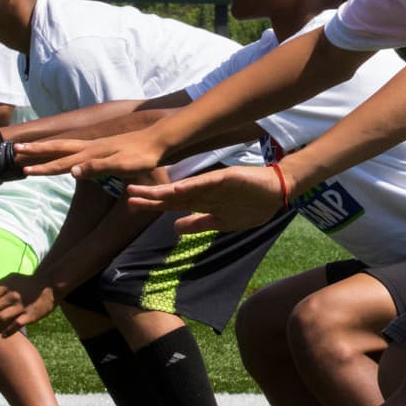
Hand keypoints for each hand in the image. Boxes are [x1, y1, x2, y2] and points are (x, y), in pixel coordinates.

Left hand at [0, 273, 56, 346]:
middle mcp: (11, 296)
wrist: (50, 284)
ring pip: (1, 318)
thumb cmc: (27, 284)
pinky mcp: (31, 314)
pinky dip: (9, 330)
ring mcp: (21, 305)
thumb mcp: (10, 280)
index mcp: (4, 287)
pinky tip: (2, 336)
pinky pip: (18, 324)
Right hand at [15, 131, 164, 178]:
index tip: (24, 170)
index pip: (62, 162)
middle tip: (16, 150)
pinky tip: (63, 153)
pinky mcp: (103, 148)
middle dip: (37, 151)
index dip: (44, 167)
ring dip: (48, 149)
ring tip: (32, 149)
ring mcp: (96, 146)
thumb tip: (71, 171)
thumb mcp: (122, 165)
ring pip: (65, 147)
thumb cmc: (144, 156)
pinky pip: (76, 148)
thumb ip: (97, 168)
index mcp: (92, 154)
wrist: (160, 140)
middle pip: (58, 148)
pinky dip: (63, 150)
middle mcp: (91, 147)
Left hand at [125, 164, 288, 232]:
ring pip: (184, 189)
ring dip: (163, 191)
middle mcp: (203, 192)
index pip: (172, 204)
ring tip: (144, 191)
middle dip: (151, 197)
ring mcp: (214, 184)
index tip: (132, 205)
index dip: (153, 205)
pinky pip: (207, 183)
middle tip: (128, 195)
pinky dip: (192, 186)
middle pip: (172, 196)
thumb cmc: (251, 204)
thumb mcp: (221, 221)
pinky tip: (177, 188)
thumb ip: (199, 224)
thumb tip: (174, 227)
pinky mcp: (228, 178)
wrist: (277, 190)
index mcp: (202, 202)